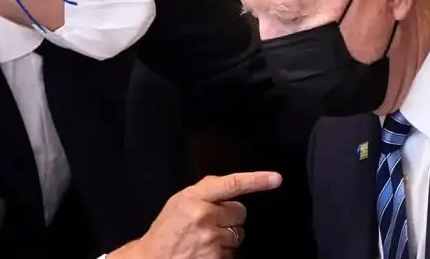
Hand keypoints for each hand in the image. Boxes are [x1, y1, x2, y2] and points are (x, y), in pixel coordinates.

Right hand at [109, 171, 281, 258]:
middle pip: (240, 212)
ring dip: (226, 237)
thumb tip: (232, 187)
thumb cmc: (167, 228)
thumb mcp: (180, 201)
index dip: (256, 181)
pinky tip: (205, 251)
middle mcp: (205, 217)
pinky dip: (222, 252)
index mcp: (195, 198)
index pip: (232, 185)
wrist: (153, 258)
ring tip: (204, 239)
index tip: (276, 179)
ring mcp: (212, 241)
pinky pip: (232, 253)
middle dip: (230, 217)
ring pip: (238, 234)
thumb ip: (205, 193)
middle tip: (211, 222)